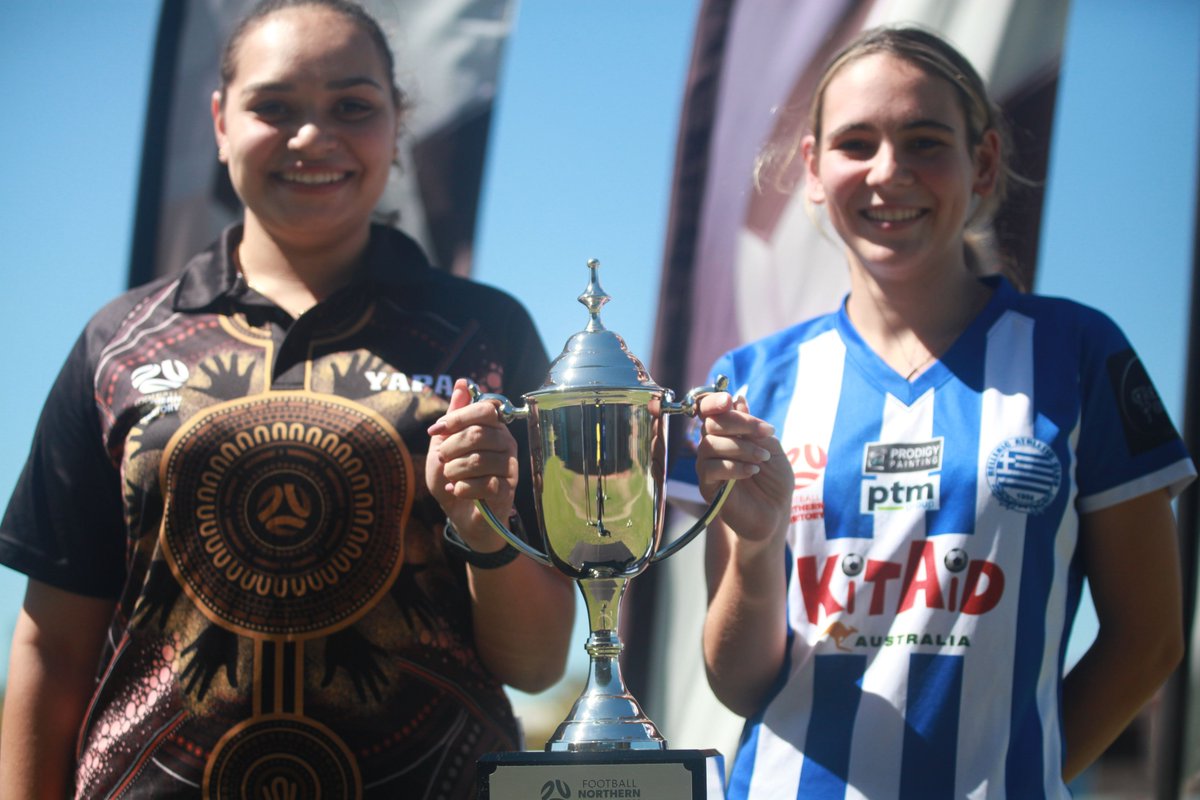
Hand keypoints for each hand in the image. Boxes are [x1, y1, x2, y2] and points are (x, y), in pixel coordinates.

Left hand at [425, 378, 517, 550]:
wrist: (460, 514)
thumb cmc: (453, 476)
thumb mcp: (444, 445)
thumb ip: (454, 416)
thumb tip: (462, 382)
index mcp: (494, 427)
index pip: (485, 408)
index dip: (458, 417)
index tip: (435, 430)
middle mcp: (507, 443)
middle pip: (479, 434)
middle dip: (451, 447)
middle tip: (442, 458)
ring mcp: (510, 467)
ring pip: (479, 460)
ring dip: (454, 470)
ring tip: (450, 477)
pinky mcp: (509, 491)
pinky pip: (484, 484)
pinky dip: (462, 488)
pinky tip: (457, 491)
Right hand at [695, 392, 790, 542]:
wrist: (775, 513)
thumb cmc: (774, 480)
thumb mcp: (771, 447)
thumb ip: (754, 427)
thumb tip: (738, 399)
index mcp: (726, 433)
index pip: (709, 410)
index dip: (714, 401)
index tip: (730, 400)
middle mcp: (712, 446)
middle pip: (709, 423)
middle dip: (738, 423)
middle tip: (765, 433)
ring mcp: (707, 466)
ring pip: (709, 444)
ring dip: (740, 447)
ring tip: (763, 458)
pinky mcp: (707, 487)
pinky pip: (711, 469)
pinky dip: (733, 466)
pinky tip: (752, 471)